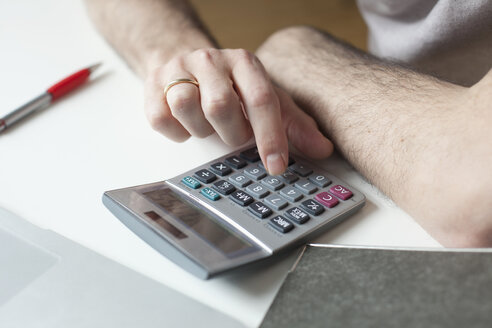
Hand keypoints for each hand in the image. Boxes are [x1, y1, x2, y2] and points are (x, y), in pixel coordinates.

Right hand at [144, 48, 332, 174]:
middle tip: (234, 134)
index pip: (261, 99)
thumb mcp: (265, 98)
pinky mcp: (152, 85)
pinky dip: (177, 132)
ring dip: (201, 130)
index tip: (276, 166)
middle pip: (220, 106)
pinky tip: (186, 124)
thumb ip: (293, 124)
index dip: (270, 137)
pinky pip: (161, 120)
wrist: (183, 59)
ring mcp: (178, 70)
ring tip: (209, 125)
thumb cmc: (230, 86)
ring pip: (187, 108)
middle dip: (230, 133)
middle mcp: (211, 60)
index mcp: (244, 62)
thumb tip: (323, 149)